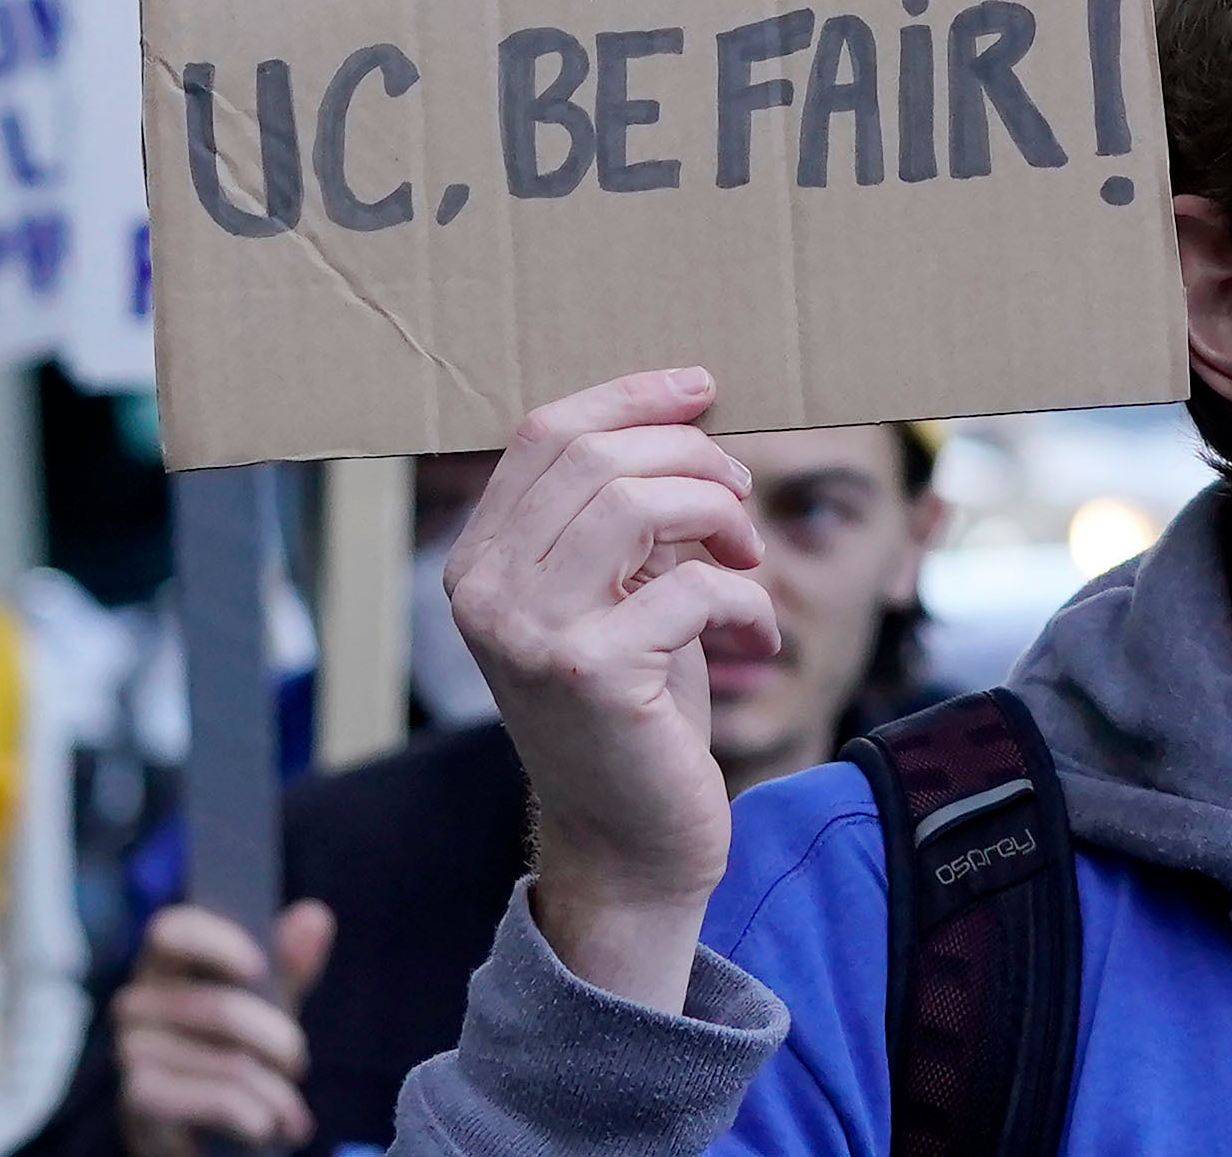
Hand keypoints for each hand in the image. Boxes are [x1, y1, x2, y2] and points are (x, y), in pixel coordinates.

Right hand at [118, 900, 334, 1156]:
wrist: (197, 1130)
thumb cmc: (230, 1049)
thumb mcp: (265, 1004)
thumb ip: (288, 964)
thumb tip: (315, 917)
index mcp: (163, 963)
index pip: (171, 930)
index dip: (216, 942)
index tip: (259, 966)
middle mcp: (136, 1002)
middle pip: (222, 1008)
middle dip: (280, 1041)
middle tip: (298, 1063)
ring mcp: (131, 1051)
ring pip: (230, 1062)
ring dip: (275, 1094)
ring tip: (289, 1112)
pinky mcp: (139, 1098)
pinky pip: (217, 1100)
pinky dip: (253, 1117)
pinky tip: (263, 1128)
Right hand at [444, 368, 774, 1012]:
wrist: (629, 845)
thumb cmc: (634, 708)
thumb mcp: (612, 595)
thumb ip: (618, 514)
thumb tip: (685, 405)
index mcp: (477, 561)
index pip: (545, 433)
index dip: (631, 397)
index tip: (703, 387)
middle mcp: (485, 592)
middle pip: (597, 457)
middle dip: (692, 459)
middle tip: (739, 503)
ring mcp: (531, 633)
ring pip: (641, 504)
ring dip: (721, 517)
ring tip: (746, 562)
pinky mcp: (594, 674)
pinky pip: (693, 585)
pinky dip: (745, 601)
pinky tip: (754, 638)